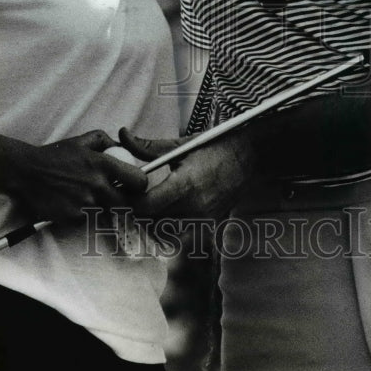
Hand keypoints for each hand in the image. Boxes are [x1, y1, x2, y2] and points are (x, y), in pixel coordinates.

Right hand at [8, 130, 148, 223]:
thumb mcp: (82, 140)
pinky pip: (88, 220)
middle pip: (128, 204)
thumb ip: (105, 140)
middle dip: (125, 202)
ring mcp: (85, 204)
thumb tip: (122, 146)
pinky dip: (85, 215)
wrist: (27, 172)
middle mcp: (97, 185)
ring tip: (89, 197)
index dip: (140, 185)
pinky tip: (74, 203)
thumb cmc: (56, 155)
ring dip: (103, 208)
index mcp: (102, 164)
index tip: (135, 184)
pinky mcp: (73, 218)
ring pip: (107, 213)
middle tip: (116, 196)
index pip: (138, 181)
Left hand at [118, 126, 257, 219]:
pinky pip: (177, 235)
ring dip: (148, 221)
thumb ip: (148, 146)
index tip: (123, 189)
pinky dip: (165, 228)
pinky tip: (162, 212)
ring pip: (162, 232)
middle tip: (128, 196)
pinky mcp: (207, 225)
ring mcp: (202, 219)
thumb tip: (122, 135)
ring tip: (145, 203)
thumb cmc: (215, 148)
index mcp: (186, 184)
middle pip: (150, 221)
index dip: (130, 200)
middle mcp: (194, 207)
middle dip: (135, 210)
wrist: (248, 159)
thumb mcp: (181, 145)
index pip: (146, 206)